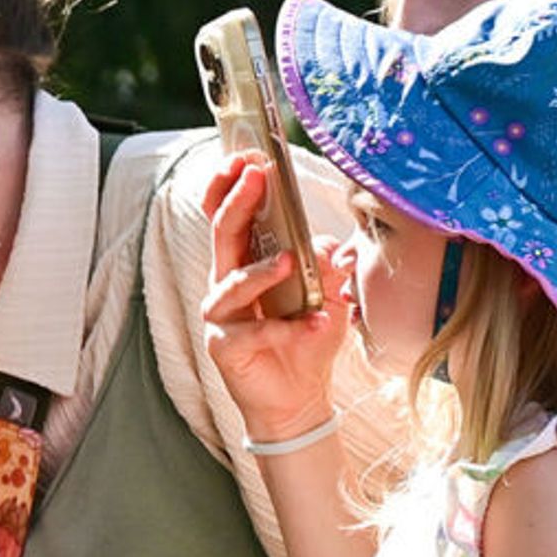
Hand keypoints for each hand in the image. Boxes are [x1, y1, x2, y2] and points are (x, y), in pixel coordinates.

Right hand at [198, 155, 353, 444]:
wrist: (297, 399)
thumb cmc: (305, 343)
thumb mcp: (330, 300)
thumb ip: (329, 272)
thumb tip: (335, 250)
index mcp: (247, 264)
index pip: (231, 217)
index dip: (233, 186)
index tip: (249, 157)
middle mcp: (227, 285)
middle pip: (222, 234)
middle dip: (236, 201)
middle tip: (255, 176)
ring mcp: (223, 316)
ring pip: (232, 285)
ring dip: (261, 271)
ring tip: (291, 261)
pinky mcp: (226, 347)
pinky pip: (255, 332)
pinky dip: (290, 329)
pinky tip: (318, 326)